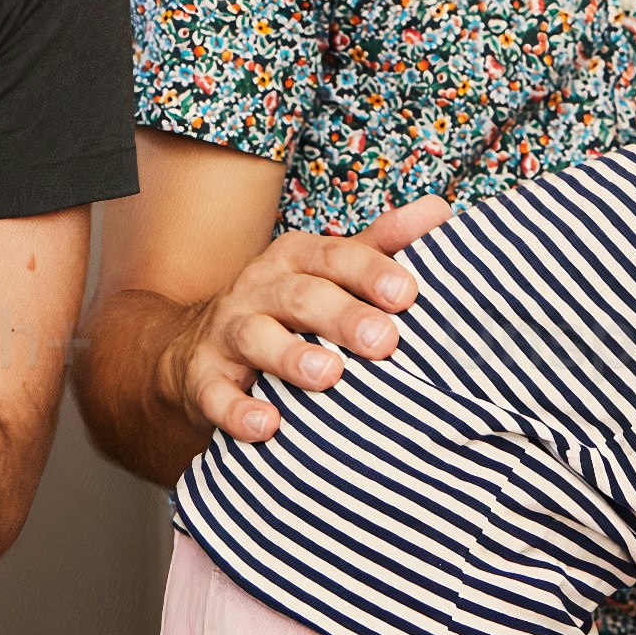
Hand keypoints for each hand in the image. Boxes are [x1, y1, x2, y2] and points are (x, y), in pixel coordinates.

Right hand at [172, 204, 450, 444]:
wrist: (195, 344)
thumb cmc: (289, 306)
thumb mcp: (331, 269)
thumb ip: (383, 244)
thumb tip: (440, 208)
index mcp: (297, 258)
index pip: (336, 256)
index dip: (370, 272)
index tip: (406, 293)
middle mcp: (260, 288)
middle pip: (301, 295)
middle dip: (342, 316)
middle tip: (384, 341)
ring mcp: (228, 331)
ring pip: (256, 336)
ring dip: (291, 356)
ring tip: (328, 376)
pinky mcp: (204, 377)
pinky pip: (215, 393)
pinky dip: (237, 409)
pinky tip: (266, 425)